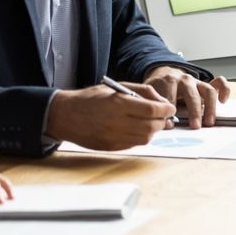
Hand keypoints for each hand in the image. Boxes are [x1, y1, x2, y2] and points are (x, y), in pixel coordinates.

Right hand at [46, 83, 174, 149]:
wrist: (65, 115)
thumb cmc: (92, 98)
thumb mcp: (117, 87)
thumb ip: (142, 92)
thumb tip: (162, 102)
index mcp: (118, 104)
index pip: (152, 110)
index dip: (166, 110)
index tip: (170, 108)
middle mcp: (116, 122)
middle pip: (151, 126)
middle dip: (162, 121)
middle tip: (164, 116)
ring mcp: (112, 137)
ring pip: (145, 138)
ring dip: (153, 131)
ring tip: (151, 122)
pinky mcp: (110, 147)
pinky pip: (134, 144)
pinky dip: (141, 137)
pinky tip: (138, 129)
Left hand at [144, 67, 231, 127]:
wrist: (163, 74)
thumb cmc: (157, 89)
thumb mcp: (149, 95)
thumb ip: (154, 106)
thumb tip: (166, 123)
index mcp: (169, 81)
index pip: (171, 97)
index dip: (170, 112)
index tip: (170, 124)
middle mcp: (185, 80)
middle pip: (192, 94)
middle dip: (194, 111)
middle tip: (195, 126)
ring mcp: (196, 81)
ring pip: (208, 91)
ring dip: (210, 107)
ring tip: (209, 121)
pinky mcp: (205, 84)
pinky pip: (219, 83)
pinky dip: (224, 90)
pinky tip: (223, 101)